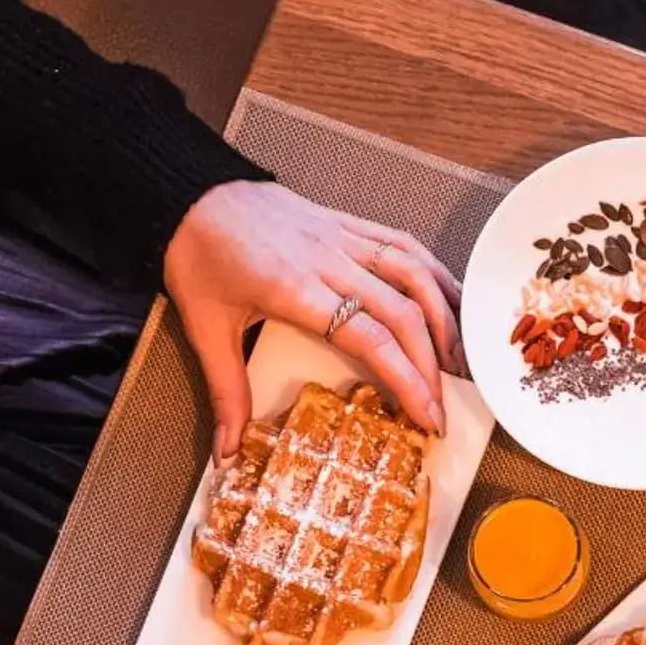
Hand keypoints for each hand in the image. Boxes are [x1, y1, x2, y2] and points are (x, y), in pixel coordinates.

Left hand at [164, 180, 464, 458]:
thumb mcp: (205, 330)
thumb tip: (228, 452)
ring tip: (459, 360)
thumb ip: (227, 393)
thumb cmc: (195, 256)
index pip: (372, 338)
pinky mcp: (346, 223)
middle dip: (432, 365)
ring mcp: (342, 237)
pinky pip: (403, 244)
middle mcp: (329, 260)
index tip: (428, 418)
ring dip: (446, 317)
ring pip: (414, 273)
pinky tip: (450, 301)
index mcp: (295, 289)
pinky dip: (435, 273)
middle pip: (404, 312)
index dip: (409, 381)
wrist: (186, 192)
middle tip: (444, 407)